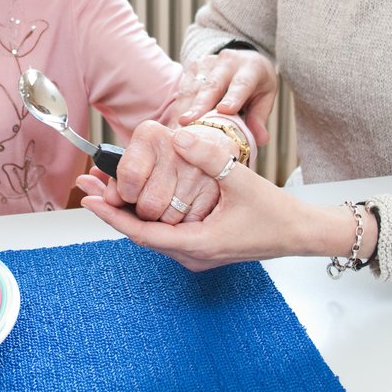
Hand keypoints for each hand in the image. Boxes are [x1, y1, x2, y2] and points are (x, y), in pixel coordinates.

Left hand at [79, 129, 366, 271]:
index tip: (90, 198)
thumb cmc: (277, 213)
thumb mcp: (242, 181)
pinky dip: (151, 213)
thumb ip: (209, 158)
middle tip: (90, 184)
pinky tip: (141, 195)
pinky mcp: (202, 246)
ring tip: (107, 186)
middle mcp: (192, 256)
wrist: (301, 233)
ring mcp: (196, 253)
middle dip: (114, 209)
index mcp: (197, 245)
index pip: (142, 233)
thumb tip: (177, 135)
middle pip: (141, 234)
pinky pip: (168, 231)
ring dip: (130, 211)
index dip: (112, 215)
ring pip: (153, 233)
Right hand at [177, 48, 276, 144]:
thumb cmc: (255, 83)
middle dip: (199, 105)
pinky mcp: (193, 67)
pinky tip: (171, 124)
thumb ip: (259, 117)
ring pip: (193, 88)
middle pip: (212, 85)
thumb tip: (261, 139)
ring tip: (176, 129)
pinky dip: (177, 108)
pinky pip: (183, 90)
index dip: (233, 97)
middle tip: (187, 123)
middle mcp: (228, 62)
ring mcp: (208, 63)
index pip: (242, 83)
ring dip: (183, 109)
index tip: (224, 110)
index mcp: (250, 68)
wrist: (243, 60)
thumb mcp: (265, 97)